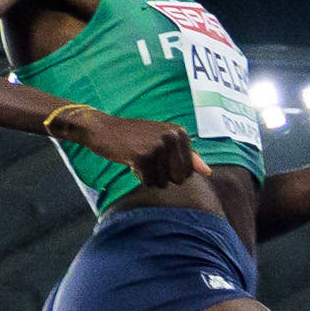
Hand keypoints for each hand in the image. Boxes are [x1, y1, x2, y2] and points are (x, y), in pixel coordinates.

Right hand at [69, 112, 201, 193]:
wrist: (102, 128)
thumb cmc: (133, 136)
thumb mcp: (162, 141)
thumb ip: (187, 156)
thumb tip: (208, 172)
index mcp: (179, 132)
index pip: (188, 170)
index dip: (171, 170)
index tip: (157, 155)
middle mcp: (171, 136)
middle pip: (179, 178)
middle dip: (162, 175)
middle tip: (147, 158)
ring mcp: (157, 145)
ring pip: (163, 182)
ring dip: (149, 176)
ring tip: (138, 157)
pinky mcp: (143, 156)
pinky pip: (149, 182)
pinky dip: (139, 177)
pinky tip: (131, 161)